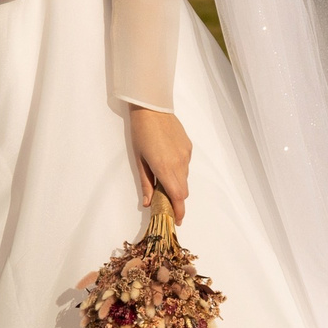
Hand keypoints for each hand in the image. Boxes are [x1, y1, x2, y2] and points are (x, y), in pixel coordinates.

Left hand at [129, 107, 192, 222]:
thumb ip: (146, 183)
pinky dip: (179, 170)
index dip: (179, 211)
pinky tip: (167, 161)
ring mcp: (186, 155)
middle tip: (165, 202)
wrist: (152, 108)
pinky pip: (186, 165)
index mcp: (165, 168)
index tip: (177, 220)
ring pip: (185, 178)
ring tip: (163, 178)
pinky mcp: (188, 147)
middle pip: (184, 191)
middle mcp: (180, 163)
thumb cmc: (141, 133)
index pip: (178, 197)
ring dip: (177, 184)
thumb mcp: (139, 160)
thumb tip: (148, 203)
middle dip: (177, 200)